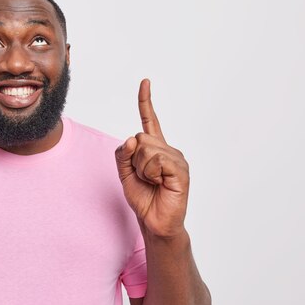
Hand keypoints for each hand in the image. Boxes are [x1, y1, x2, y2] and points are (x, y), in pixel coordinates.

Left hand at [115, 79, 189, 238]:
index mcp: (155, 147)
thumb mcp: (124, 173)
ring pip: (146, 150)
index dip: (146, 101)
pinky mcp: (181, 170)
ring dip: (142, 169)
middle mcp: (168, 149)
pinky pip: (157, 161)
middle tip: (144, 177)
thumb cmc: (142, 197)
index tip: (145, 82)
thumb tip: (132, 138)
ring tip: (153, 182)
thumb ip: (123, 154)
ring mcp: (176, 158)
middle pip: (139, 138)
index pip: (149, 119)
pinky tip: (161, 184)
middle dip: (134, 160)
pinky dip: (152, 174)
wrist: (154, 222)